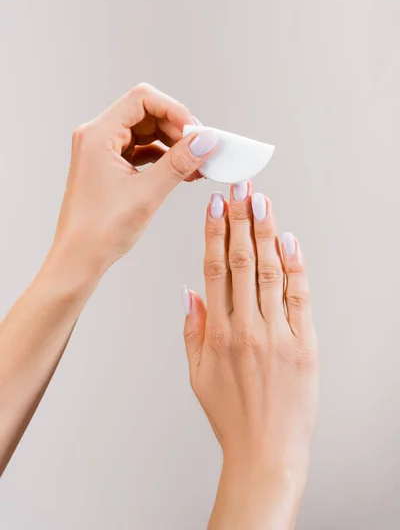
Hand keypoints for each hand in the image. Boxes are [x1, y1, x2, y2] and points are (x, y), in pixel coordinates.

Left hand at [53, 82, 217, 276]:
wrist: (78, 259)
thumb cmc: (100, 231)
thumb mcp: (147, 193)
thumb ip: (179, 162)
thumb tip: (206, 140)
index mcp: (98, 135)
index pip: (142, 99)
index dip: (174, 110)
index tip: (196, 132)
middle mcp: (97, 137)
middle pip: (146, 114)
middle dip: (177, 129)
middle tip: (202, 149)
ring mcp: (102, 152)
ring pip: (146, 133)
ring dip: (173, 145)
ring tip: (197, 164)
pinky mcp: (109, 167)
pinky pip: (141, 151)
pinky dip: (163, 159)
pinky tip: (183, 172)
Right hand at [182, 182, 318, 528]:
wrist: (267, 452)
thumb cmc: (231, 415)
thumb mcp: (198, 374)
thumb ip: (193, 330)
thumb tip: (189, 292)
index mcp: (218, 334)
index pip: (214, 269)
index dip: (215, 233)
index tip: (216, 206)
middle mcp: (246, 329)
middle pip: (241, 261)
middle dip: (241, 219)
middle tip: (241, 188)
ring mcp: (277, 335)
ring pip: (269, 272)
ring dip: (265, 232)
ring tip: (262, 202)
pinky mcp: (305, 345)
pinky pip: (299, 297)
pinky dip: (295, 267)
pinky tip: (288, 241)